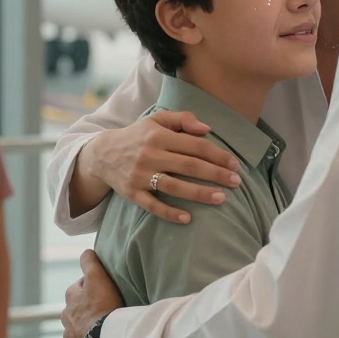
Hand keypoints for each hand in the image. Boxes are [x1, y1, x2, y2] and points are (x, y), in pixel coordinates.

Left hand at [63, 250, 123, 337]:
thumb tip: (85, 252)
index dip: (93, 289)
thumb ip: (90, 263)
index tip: (104, 292)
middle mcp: (66, 319)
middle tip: (106, 313)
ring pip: (78, 332)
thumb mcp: (98, 278)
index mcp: (71, 298)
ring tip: (104, 333)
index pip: (79, 288)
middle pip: (77, 311)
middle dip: (87, 312)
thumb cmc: (102, 308)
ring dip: (87, 332)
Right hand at [80, 110, 239, 223]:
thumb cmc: (137, 136)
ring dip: (199, 193)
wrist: (102, 154)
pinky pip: (152, 206)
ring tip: (221, 199)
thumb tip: (207, 129)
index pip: (194, 145)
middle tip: (236, 182)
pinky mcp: (132, 193)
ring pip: (174, 186)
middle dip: (215, 174)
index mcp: (158, 135)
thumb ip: (182, 119)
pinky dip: (170, 213)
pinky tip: (188, 218)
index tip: (235, 164)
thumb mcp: (156, 120)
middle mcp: (150, 155)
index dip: (217, 154)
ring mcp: (140, 176)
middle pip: (189, 165)